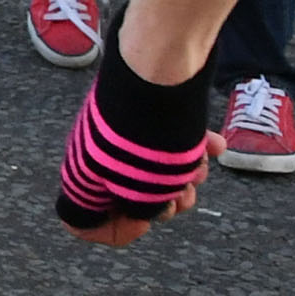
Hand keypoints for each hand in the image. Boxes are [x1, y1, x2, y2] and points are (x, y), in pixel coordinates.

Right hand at [56, 40, 219, 246]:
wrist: (158, 65)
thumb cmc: (148, 135)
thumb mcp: (147, 191)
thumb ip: (139, 212)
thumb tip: (142, 213)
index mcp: (84, 178)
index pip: (82, 220)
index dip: (114, 229)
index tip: (143, 222)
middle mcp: (95, 157)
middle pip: (125, 196)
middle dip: (161, 202)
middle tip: (183, 196)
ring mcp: (117, 134)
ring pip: (150, 170)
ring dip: (181, 176)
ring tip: (201, 167)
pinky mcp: (138, 115)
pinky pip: (162, 143)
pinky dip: (186, 149)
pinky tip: (212, 145)